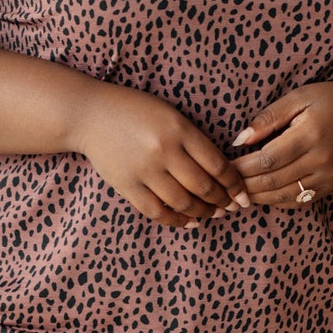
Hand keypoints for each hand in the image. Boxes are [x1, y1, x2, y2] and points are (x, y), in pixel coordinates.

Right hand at [72, 81, 252, 227]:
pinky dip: (176, 220)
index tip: (242, 194)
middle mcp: (164, 151)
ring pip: (183, 203)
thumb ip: (194, 140)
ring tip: (212, 214)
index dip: (234, 185)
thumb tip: (221, 172)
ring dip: (203, 213)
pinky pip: (157, 212)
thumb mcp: (171, 114)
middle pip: (204, 187)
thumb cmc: (135, 111)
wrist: (89, 114)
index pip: (218, 165)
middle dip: (222, 202)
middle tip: (231, 208)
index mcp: (180, 130)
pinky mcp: (127, 185)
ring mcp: (144, 171)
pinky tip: (188, 221)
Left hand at [229, 80, 332, 205]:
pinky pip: (298, 201)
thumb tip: (239, 140)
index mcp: (311, 134)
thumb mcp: (300, 97)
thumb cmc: (331, 101)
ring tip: (236, 194)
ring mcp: (328, 177)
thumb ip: (268, 117)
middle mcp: (321, 160)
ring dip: (257, 198)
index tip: (225, 165)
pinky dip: (275, 201)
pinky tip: (259, 196)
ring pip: (283, 196)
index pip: (268, 159)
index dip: (242, 167)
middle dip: (244, 185)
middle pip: (273, 181)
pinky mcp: (330, 187)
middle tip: (223, 184)